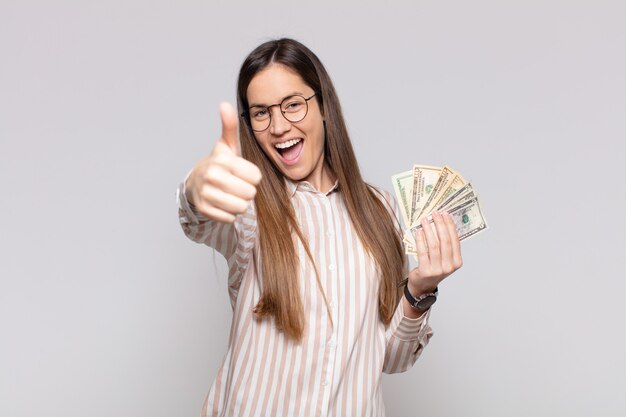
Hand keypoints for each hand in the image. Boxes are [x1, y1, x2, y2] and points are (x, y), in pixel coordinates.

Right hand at [185, 102, 261, 222]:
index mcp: (222, 160)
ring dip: (240, 203)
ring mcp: (206, 194)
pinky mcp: (204, 210)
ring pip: (241, 207)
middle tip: (237, 185)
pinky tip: (223, 203)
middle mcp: (212, 176)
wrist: (196, 184)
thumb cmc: (219, 165)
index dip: (253, 177)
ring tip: (232, 194)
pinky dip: (230, 213)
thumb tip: (225, 104)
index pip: (255, 177)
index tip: (244, 174)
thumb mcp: (226, 145)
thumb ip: (229, 127)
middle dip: (247, 191)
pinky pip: (230, 218)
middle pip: (250, 193)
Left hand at [407, 210, 462, 295]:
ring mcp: (438, 270)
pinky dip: (420, 240)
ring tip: (425, 220)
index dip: (450, 226)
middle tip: (435, 214)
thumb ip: (444, 244)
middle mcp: (449, 266)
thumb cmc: (433, 268)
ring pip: (434, 245)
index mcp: (457, 262)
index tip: (445, 214)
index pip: (455, 240)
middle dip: (440, 225)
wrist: (423, 286)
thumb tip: (441, 222)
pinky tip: (418, 231)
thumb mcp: (443, 258)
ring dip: (429, 230)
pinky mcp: (425, 271)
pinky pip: (422, 251)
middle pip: (445, 241)